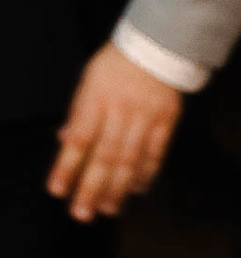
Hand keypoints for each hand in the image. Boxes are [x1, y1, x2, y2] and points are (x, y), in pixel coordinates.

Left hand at [49, 42, 183, 220]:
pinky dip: (146, 173)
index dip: (66, 166)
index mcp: (96, 99)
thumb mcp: (89, 81)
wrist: (158, 44)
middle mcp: (121, 110)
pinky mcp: (167, 120)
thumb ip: (79, 112)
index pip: (78, 139)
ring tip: (109, 208)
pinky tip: (137, 188)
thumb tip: (64, 141)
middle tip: (82, 213)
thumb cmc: (117, 64)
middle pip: (105, 155)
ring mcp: (146, 116)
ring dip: (118, 188)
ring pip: (130, 158)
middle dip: (92, 187)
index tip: (57, 191)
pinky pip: (156, 152)